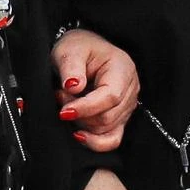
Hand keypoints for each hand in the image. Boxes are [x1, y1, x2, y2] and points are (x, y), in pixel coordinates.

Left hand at [52, 27, 139, 153]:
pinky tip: (78, 135)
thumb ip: (71, 67)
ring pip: (106, 129)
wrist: (82, 51)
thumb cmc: (79, 48)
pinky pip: (112, 140)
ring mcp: (126, 106)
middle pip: (108, 117)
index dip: (87, 107)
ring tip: (66, 104)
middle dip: (80, 114)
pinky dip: (94, 142)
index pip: (110, 96)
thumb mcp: (70, 50)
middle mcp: (130, 89)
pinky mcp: (119, 119)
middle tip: (59, 97)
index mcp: (123, 69)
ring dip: (82, 123)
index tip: (64, 111)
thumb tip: (74, 87)